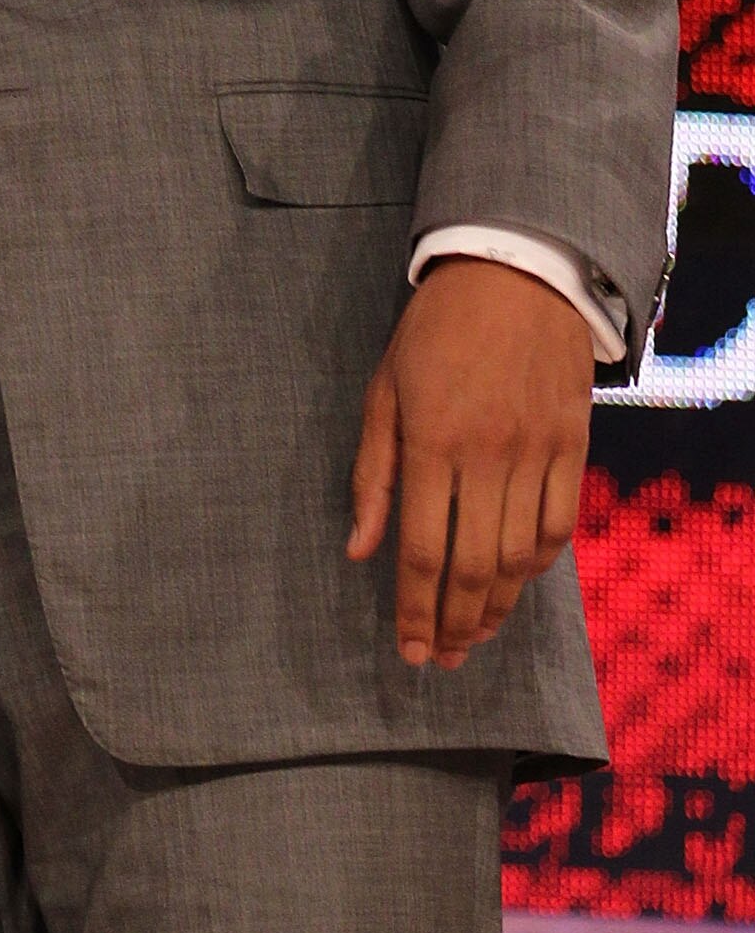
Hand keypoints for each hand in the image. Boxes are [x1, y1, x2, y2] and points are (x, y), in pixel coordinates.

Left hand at [347, 257, 593, 670]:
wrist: (515, 273)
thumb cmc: (434, 331)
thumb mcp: (383, 390)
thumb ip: (372, 473)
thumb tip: (359, 549)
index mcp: (430, 441)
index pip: (419, 548)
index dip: (413, 609)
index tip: (409, 650)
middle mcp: (486, 454)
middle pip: (473, 566)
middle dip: (455, 624)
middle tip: (442, 659)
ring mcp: (536, 451)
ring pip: (520, 556)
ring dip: (497, 607)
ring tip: (475, 634)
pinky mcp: (572, 445)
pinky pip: (559, 524)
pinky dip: (539, 563)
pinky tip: (517, 579)